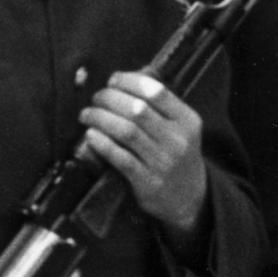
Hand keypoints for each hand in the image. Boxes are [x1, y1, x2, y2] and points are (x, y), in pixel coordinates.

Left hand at [81, 71, 206, 237]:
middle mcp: (177, 140)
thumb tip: (126, 78)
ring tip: (87, 114)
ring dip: (101, 118)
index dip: (129, 81)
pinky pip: (120, 158)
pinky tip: (90, 135)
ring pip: (127, 131)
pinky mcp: (148, 182)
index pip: (156, 91)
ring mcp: (163, 162)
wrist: (190, 198)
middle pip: (138, 109)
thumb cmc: (178, 155)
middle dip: (109, 98)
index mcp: (187, 120)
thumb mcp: (182, 128)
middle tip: (95, 98)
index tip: (112, 80)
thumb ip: (160, 106)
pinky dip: (102, 143)